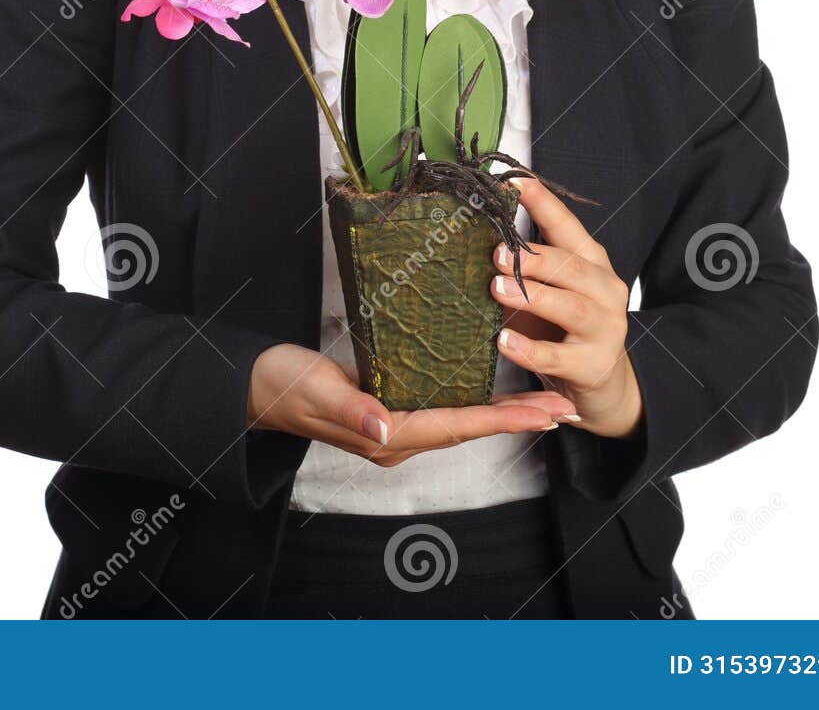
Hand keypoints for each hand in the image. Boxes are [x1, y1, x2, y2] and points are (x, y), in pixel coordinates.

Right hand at [246, 343, 575, 467]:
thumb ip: (352, 408)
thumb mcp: (314, 389)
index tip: (545, 411)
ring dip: (503, 411)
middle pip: (468, 427)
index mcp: (385, 434)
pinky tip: (491, 388)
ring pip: (460, 419)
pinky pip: (442, 408)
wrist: (252, 386)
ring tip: (545, 401)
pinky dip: (475, 401)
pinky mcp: (387, 407)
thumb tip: (387, 428)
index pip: (456, 425)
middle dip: (518, 417)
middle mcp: (395, 435)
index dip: (503, 418)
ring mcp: (392, 425)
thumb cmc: (281, 383)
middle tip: (566, 407)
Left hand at [489, 176, 643, 439]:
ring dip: (534, 296)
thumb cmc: (564, 327)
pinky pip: (558, 357)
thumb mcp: (549, 288)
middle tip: (496, 253)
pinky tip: (504, 341)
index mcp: (592, 263)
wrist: (602, 382)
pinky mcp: (592, 365)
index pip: (568, 228)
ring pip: (572, 307)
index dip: (544, 204)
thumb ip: (526, 264)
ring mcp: (605, 329)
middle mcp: (605, 290)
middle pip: (573, 267)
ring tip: (497, 289)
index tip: (515, 182)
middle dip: (535, 258)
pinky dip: (530, 349)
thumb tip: (476, 231)